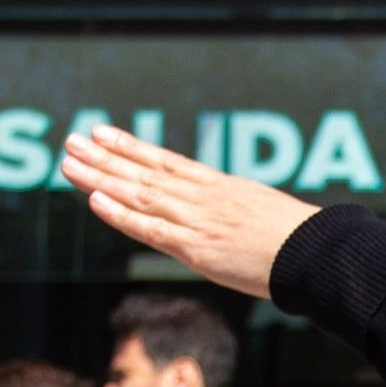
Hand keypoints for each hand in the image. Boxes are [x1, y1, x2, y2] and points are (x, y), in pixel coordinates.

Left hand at [59, 124, 321, 299]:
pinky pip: (151, 229)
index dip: (131, 147)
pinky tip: (94, 200)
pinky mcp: (197, 248)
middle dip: (104, 158)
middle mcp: (203, 198)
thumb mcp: (265, 214)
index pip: (166, 161)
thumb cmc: (300, 241)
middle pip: (144, 173)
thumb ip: (237, 212)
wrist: (317, 253)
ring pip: (140, 195)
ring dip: (101, 178)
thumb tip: (229, 218)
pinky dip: (121, 215)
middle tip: (70, 142)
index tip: (101, 133)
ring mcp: (198, 220)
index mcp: (220, 187)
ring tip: (68, 162)